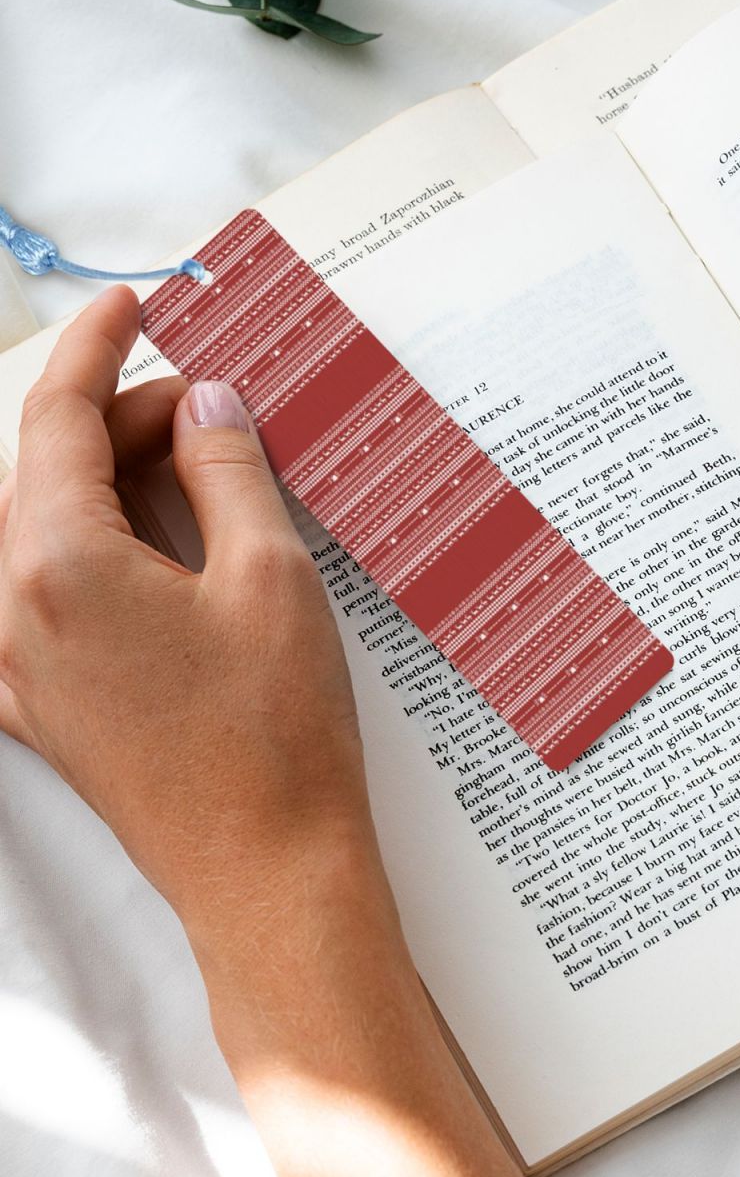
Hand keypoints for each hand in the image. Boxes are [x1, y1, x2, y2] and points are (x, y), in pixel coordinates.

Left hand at [0, 286, 549, 1176]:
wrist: (267, 872)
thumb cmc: (275, 730)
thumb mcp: (270, 573)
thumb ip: (228, 467)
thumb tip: (205, 401)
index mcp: (56, 569)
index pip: (58, 421)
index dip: (97, 348)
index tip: (132, 303)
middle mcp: (11, 615)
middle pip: (47, 473)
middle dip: (122, 421)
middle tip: (213, 407)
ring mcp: (19, 666)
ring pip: (47, 530)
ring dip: (114, 482)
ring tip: (204, 469)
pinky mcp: (45, 702)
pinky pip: (53, 588)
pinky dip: (105, 542)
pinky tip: (172, 542)